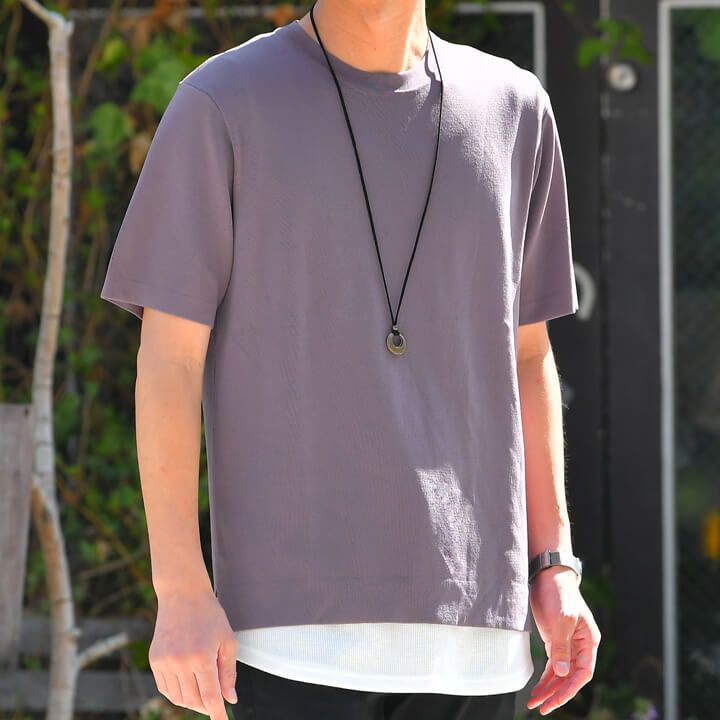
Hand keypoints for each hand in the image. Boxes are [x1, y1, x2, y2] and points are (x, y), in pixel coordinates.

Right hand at [148, 584, 239, 719]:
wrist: (182, 594)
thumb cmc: (210, 615)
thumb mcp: (228, 640)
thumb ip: (229, 672)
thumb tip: (230, 698)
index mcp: (202, 657)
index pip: (210, 696)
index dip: (217, 713)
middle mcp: (181, 662)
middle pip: (193, 700)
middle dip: (206, 706)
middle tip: (216, 703)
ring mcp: (165, 662)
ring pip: (178, 698)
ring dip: (192, 701)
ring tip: (203, 693)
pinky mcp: (155, 660)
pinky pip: (165, 688)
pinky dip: (177, 694)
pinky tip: (188, 687)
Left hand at [526, 566, 600, 714]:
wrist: (547, 574)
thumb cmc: (558, 593)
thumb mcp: (561, 619)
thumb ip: (561, 646)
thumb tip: (561, 673)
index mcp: (589, 641)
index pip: (583, 673)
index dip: (570, 689)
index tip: (555, 700)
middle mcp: (580, 646)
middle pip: (571, 677)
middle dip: (557, 694)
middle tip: (541, 708)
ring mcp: (567, 644)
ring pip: (560, 674)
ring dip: (549, 689)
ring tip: (535, 703)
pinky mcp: (554, 641)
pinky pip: (552, 666)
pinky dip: (545, 678)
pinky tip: (537, 689)